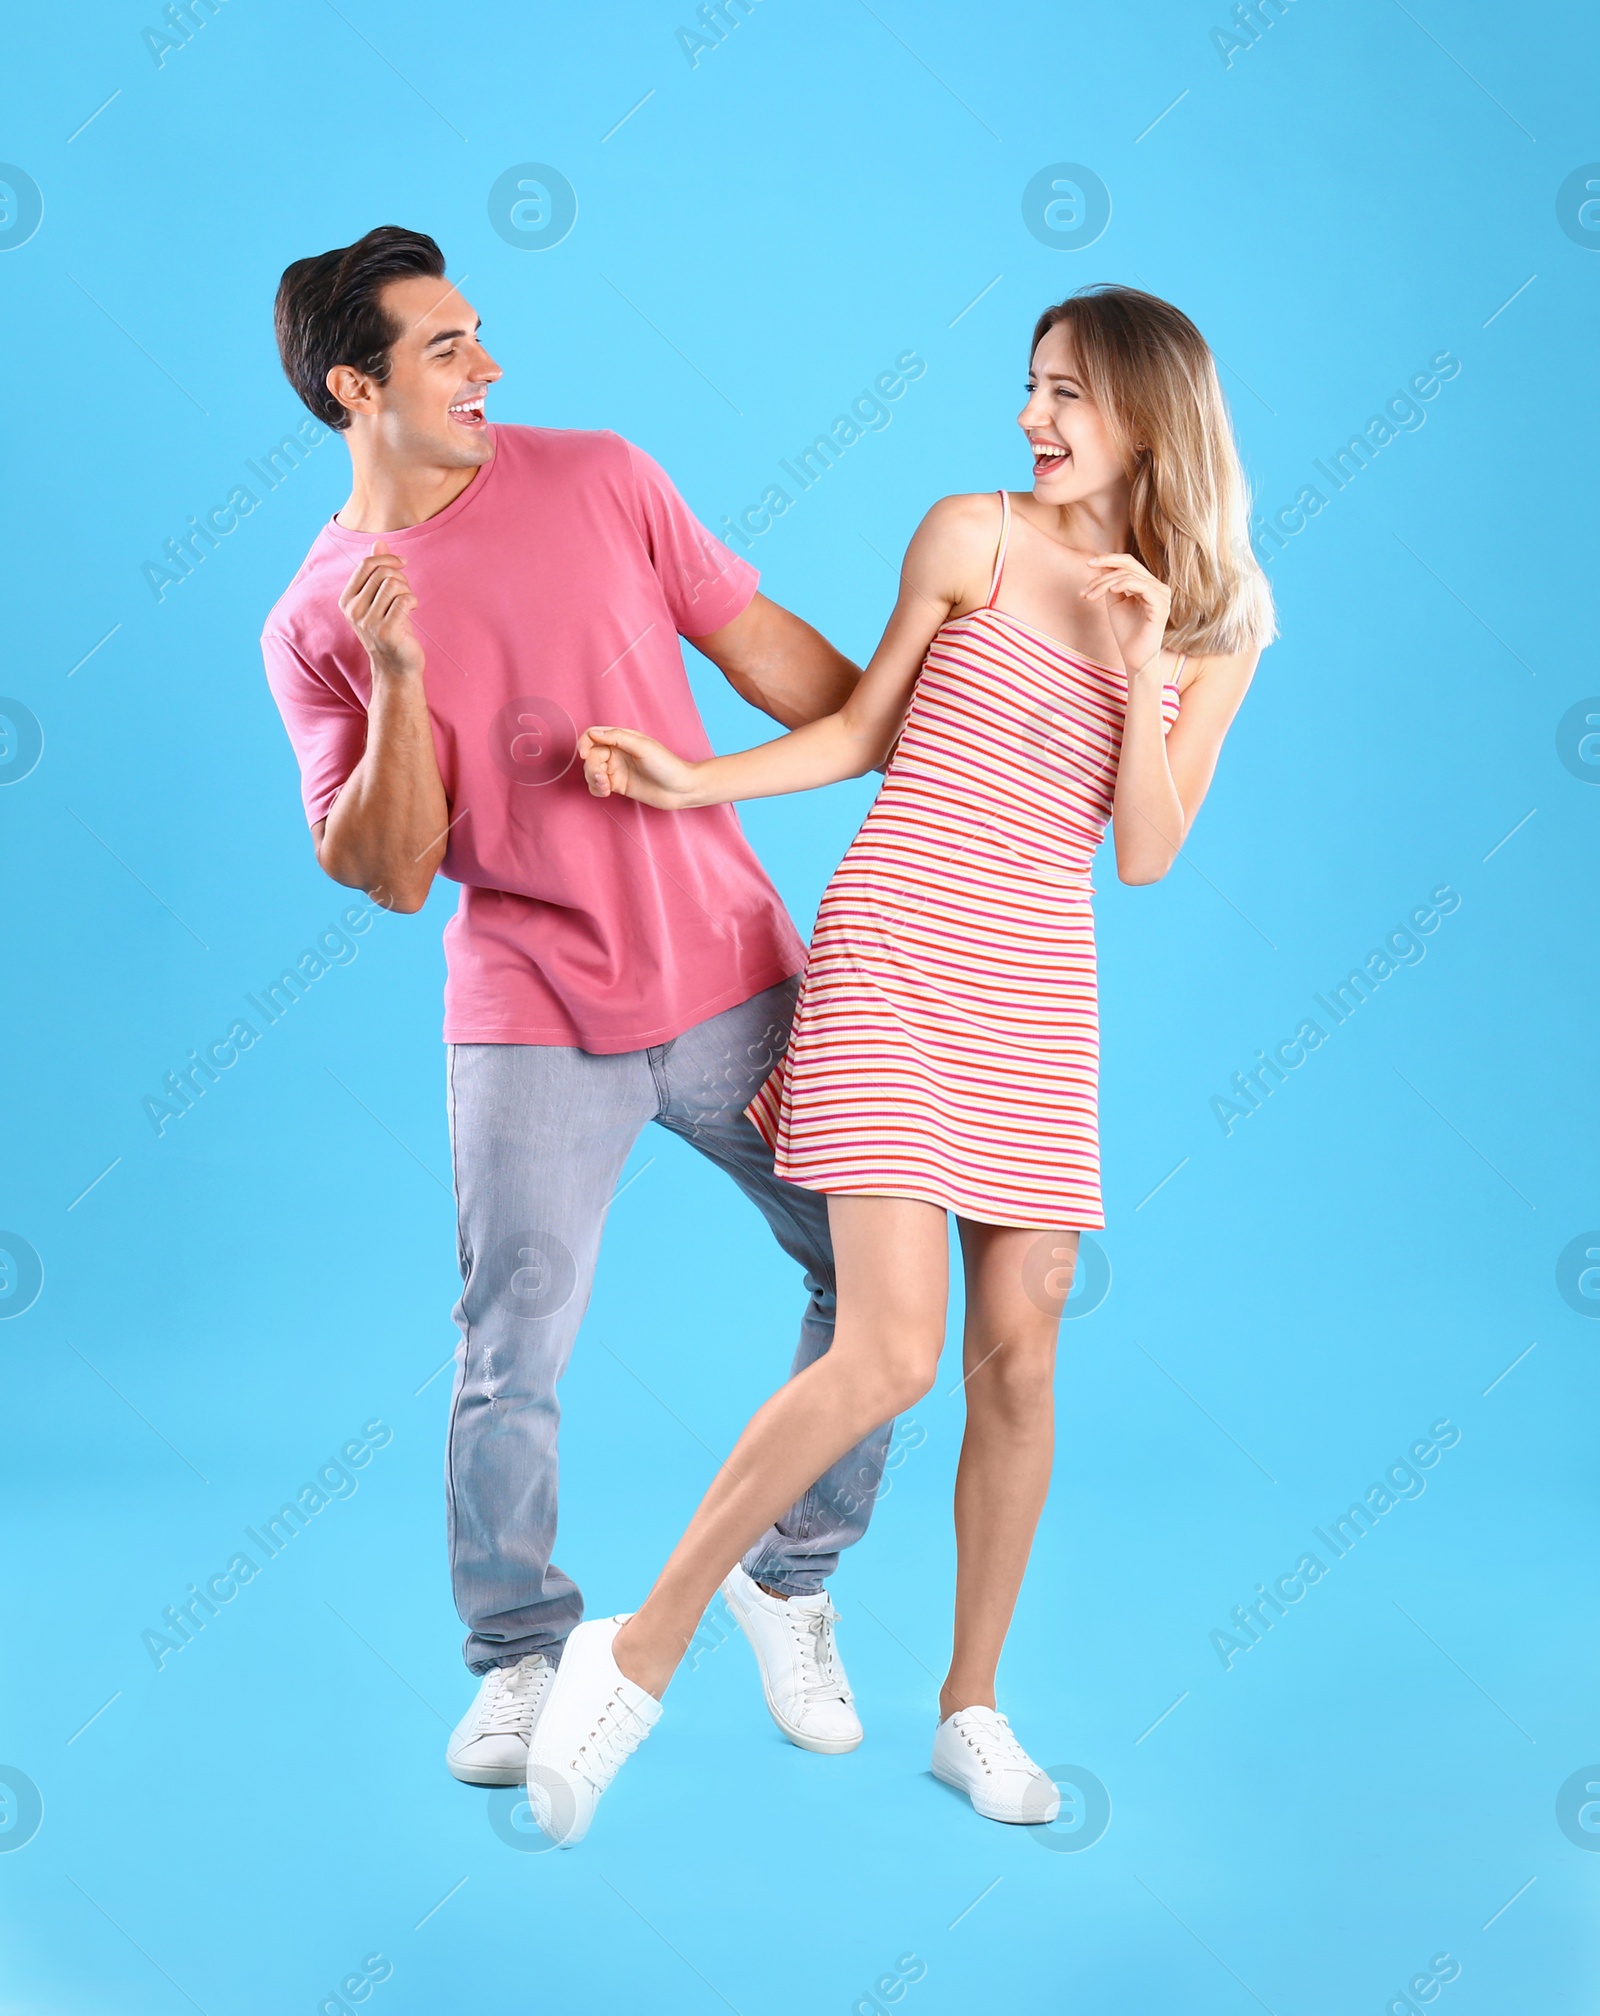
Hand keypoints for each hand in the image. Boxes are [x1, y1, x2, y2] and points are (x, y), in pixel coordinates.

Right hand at [340, 542, 423, 676]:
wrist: (396, 667)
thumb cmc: (390, 629)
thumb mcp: (379, 599)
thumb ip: (376, 571)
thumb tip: (379, 542)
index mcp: (347, 600)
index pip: (366, 565)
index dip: (388, 559)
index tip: (402, 563)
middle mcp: (354, 611)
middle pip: (382, 573)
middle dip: (400, 576)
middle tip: (406, 591)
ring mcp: (368, 622)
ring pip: (394, 585)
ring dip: (407, 590)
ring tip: (408, 602)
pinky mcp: (386, 631)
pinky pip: (404, 600)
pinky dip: (413, 600)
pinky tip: (413, 609)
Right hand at [579, 725, 702, 808]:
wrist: (680, 789)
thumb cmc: (667, 765)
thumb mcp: (642, 747)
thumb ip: (617, 737)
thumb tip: (593, 733)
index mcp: (622, 738)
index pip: (593, 735)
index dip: (584, 743)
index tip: (583, 755)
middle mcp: (617, 752)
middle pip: (590, 756)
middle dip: (591, 768)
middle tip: (602, 778)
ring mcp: (616, 769)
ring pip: (591, 772)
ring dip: (593, 780)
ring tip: (606, 787)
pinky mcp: (618, 785)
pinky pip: (597, 785)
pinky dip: (596, 789)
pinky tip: (607, 792)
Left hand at [1082, 553, 1170, 678]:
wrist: (1135, 657)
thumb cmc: (1126, 632)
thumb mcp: (1115, 602)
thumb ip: (1110, 583)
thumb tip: (1102, 563)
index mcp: (1148, 584)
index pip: (1129, 563)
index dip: (1109, 559)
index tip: (1088, 563)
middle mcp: (1158, 586)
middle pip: (1129, 566)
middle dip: (1104, 570)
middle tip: (1086, 585)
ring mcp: (1161, 595)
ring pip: (1130, 576)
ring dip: (1105, 584)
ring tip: (1091, 596)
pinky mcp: (1161, 605)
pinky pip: (1142, 586)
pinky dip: (1124, 584)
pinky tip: (1111, 590)